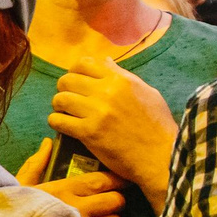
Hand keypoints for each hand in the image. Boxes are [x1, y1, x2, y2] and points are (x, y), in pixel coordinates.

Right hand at [16, 140, 126, 216]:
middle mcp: (79, 209)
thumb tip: (48, 143)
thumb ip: (36, 164)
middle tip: (107, 202)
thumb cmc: (13, 212)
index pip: (102, 180)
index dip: (116, 179)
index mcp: (64, 189)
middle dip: (115, 200)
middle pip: (116, 201)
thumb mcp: (20, 185)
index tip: (119, 179)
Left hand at [47, 58, 178, 204]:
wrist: (160, 156)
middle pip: (67, 80)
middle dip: (64, 88)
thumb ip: (122, 75)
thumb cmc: (157, 124)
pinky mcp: (88, 132)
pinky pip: (58, 121)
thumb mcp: (146, 91)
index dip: (75, 71)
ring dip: (59, 105)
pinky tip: (63, 125)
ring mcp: (96, 112)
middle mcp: (106, 91)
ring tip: (65, 112)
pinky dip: (56, 122)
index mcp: (120, 79)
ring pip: (60, 99)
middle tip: (69, 98)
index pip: (84, 63)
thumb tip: (104, 61)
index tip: (76, 81)